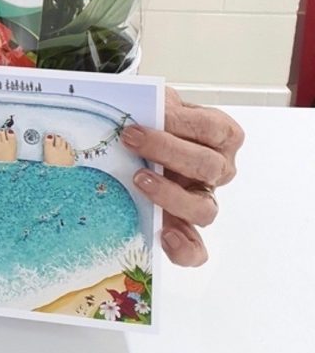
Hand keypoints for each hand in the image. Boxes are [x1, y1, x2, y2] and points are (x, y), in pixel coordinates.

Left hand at [122, 87, 243, 266]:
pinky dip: (184, 248)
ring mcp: (204, 199)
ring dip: (170, 196)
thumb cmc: (158, 120)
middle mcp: (219, 168)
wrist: (144, 141)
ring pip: (204, 209)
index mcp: (221, 134)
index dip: (178, 123)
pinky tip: (164, 235)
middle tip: (131, 140)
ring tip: (139, 180)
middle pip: (207, 166)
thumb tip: (134, 110)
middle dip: (167, 151)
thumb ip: (155, 105)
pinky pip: (196, 248)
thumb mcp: (159, 103)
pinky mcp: (185, 226)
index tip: (143, 119)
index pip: (211, 128)